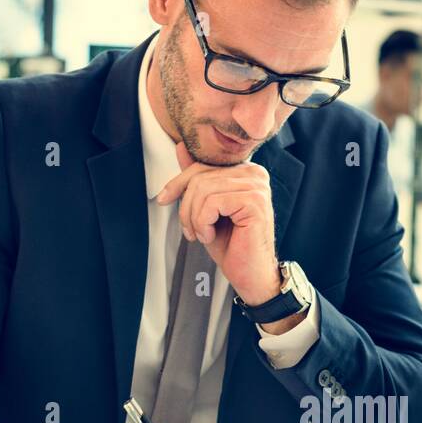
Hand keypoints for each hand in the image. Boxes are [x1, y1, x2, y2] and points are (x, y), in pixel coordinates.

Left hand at [157, 142, 283, 312]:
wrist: (250, 274)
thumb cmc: (232, 245)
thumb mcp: (207, 208)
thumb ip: (198, 178)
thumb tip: (181, 148)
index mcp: (245, 172)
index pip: (202, 166)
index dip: (178, 183)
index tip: (164, 199)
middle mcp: (255, 174)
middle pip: (200, 177)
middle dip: (186, 207)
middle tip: (190, 231)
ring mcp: (257, 187)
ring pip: (204, 190)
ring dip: (194, 218)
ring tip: (203, 235)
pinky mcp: (255, 202)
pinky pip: (212, 203)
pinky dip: (203, 223)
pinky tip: (211, 236)